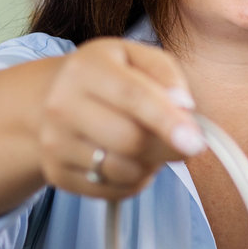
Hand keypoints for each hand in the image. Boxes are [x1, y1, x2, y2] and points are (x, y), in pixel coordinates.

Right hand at [38, 37, 204, 198]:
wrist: (52, 97)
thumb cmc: (109, 78)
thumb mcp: (137, 58)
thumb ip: (166, 74)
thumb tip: (184, 106)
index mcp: (87, 68)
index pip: (133, 96)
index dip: (168, 121)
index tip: (195, 142)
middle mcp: (62, 104)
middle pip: (131, 141)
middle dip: (169, 147)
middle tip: (184, 142)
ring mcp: (55, 142)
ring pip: (125, 171)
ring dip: (152, 165)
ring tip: (148, 145)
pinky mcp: (57, 173)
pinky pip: (114, 191)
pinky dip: (134, 181)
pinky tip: (130, 160)